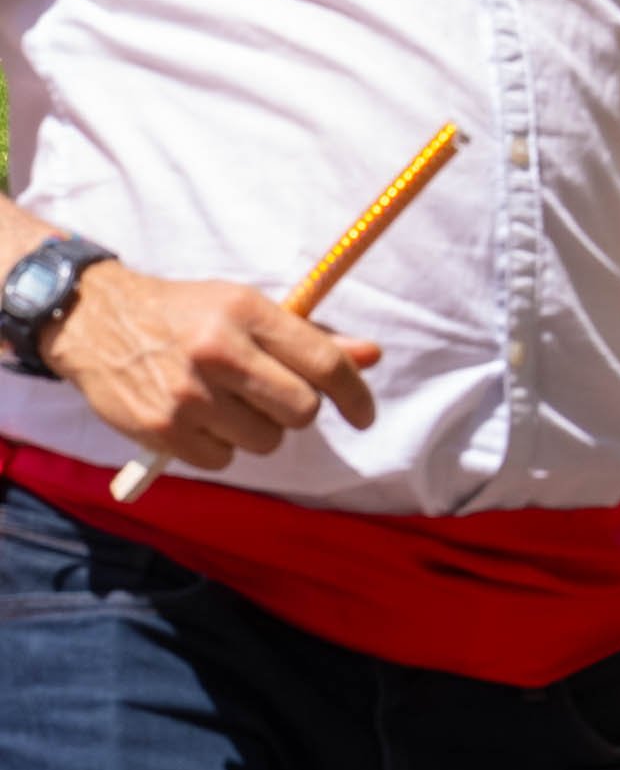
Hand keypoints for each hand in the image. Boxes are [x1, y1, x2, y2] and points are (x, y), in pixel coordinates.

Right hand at [40, 266, 378, 472]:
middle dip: (299, 411)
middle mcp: (218, 353)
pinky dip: (220, 447)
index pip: (325, 363)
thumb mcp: (248, 309)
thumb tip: (371, 356)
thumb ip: (310, 338)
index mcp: (247, 314)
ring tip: (229, 403)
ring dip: (258, 430)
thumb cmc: (187, 315)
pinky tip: (199, 419)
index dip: (356, 395)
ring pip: (265, 441)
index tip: (365, 415)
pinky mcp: (159, 430)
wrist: (98, 322)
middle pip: (302, 410)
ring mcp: (186, 395)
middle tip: (274, 397)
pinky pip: (222, 461)